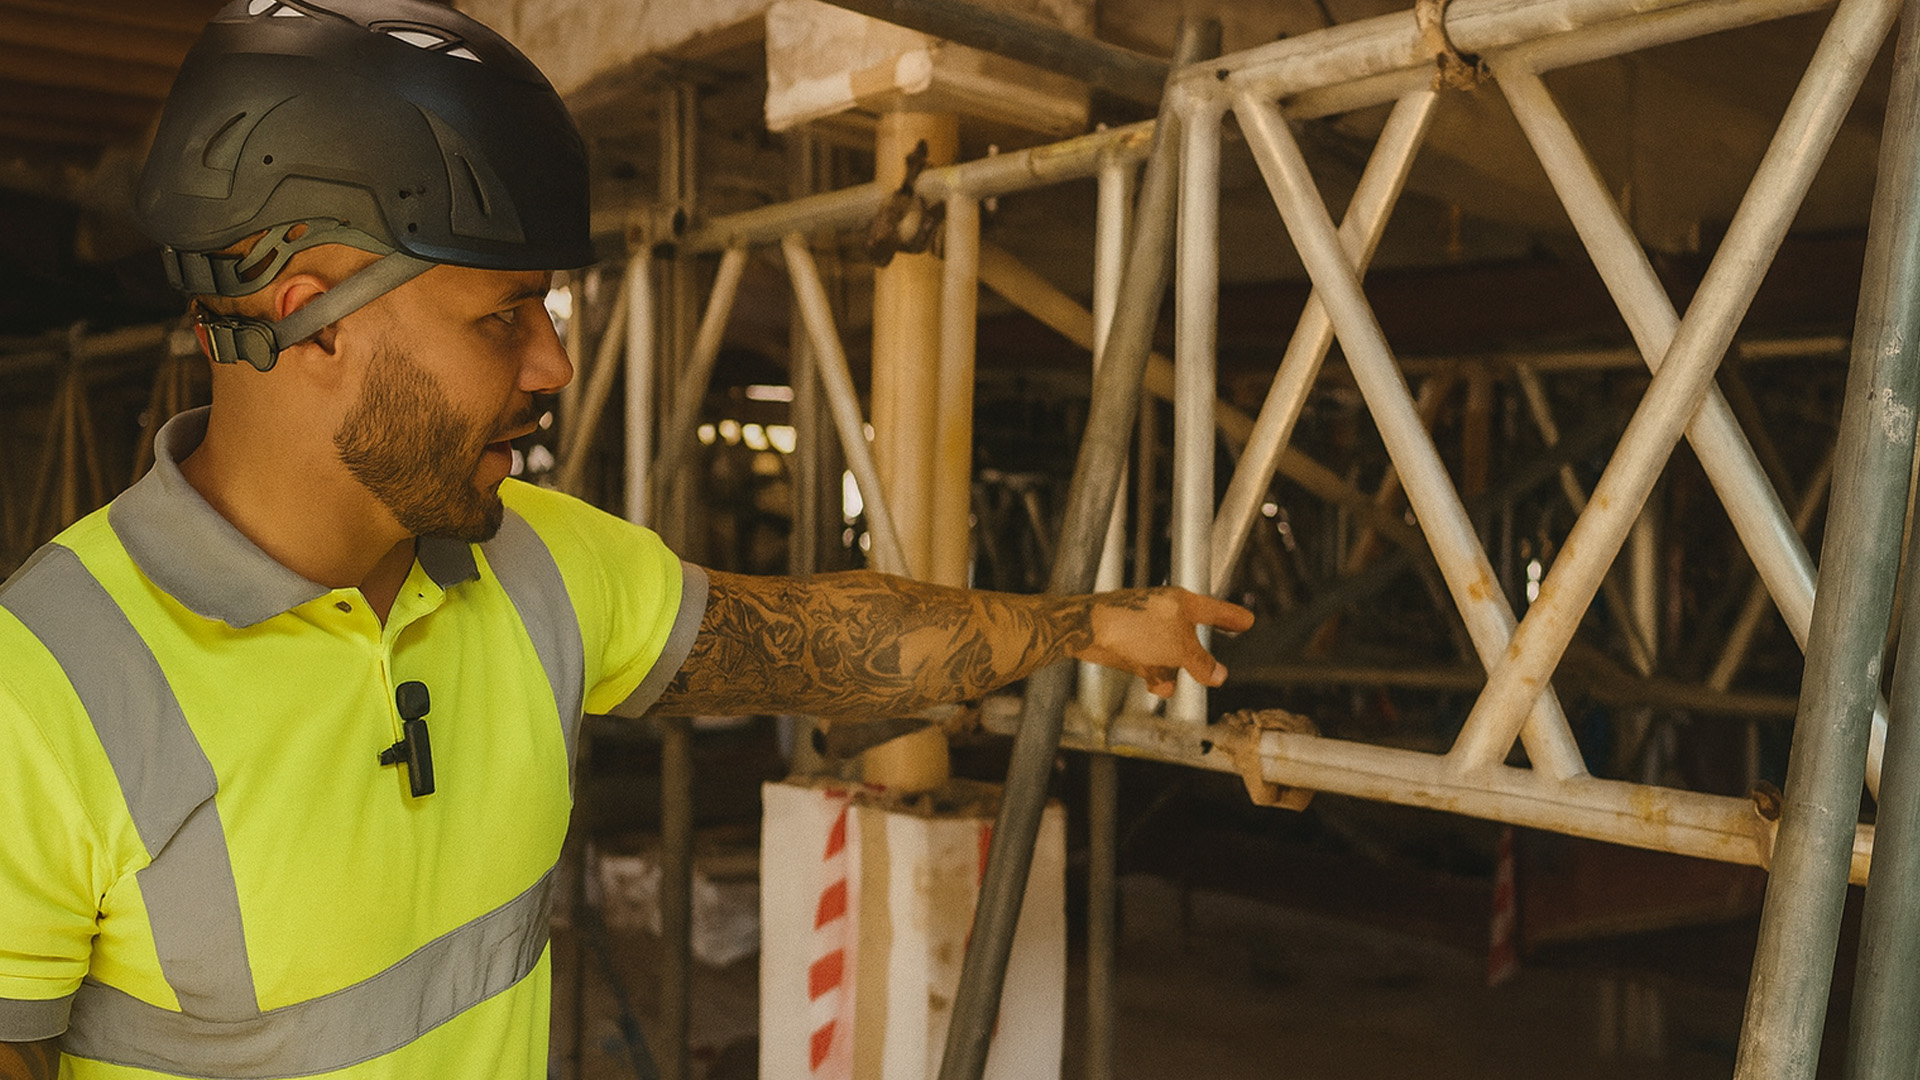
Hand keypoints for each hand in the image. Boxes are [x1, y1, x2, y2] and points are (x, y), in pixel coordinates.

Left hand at [1073, 587, 1254, 697]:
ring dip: (1172, 671)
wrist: (1088, 629)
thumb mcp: (1178, 647)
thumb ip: (1201, 662)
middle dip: (1197, 655)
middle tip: (1212, 666)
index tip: (1247, 621)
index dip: (1232, 617)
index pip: (1215, 610)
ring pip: (1170, 654)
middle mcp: (1166, 614)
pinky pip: (1151, 662)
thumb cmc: (1134, 626)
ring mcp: (1147, 630)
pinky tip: (1157, 685)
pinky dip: (1155, 674)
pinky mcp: (1130, 645)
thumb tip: (1219, 675)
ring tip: (1167, 685)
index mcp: (1182, 603)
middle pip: (1192, 636)